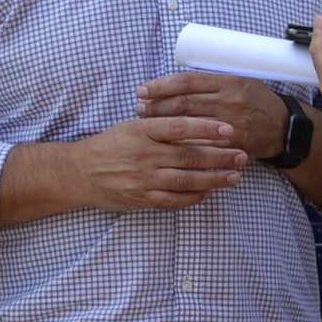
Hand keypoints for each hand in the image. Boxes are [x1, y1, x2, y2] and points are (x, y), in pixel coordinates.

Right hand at [70, 115, 247, 211]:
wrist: (79, 173)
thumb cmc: (110, 145)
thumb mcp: (131, 126)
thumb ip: (160, 124)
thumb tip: (196, 120)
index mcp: (142, 131)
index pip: (180, 127)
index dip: (207, 128)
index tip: (229, 129)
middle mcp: (144, 155)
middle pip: (189, 156)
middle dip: (220, 157)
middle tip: (242, 155)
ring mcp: (144, 180)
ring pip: (186, 180)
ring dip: (214, 179)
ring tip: (234, 176)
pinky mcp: (143, 199)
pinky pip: (174, 200)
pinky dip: (195, 197)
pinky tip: (210, 192)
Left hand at [136, 72, 293, 159]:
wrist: (283, 128)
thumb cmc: (257, 102)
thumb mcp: (239, 82)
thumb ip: (212, 83)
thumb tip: (176, 83)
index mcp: (229, 82)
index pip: (187, 82)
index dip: (162, 86)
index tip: (143, 89)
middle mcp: (229, 102)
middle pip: (183, 103)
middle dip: (156, 105)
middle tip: (139, 107)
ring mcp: (230, 126)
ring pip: (188, 125)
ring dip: (163, 124)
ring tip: (145, 122)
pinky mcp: (231, 146)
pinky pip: (200, 145)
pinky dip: (180, 143)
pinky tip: (164, 143)